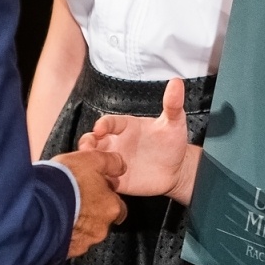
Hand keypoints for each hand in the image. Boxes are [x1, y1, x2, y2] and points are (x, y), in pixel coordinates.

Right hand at [53, 149, 127, 256]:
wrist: (38, 204)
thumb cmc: (67, 181)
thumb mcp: (92, 160)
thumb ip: (111, 163)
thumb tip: (121, 167)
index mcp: (111, 208)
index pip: (119, 208)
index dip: (107, 198)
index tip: (96, 191)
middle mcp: (101, 228)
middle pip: (101, 221)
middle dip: (91, 213)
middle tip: (75, 199)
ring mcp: (83, 242)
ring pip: (83, 233)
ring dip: (76, 224)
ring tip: (60, 211)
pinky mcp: (65, 251)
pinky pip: (67, 242)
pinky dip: (62, 235)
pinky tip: (52, 223)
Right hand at [81, 79, 199, 200]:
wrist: (177, 170)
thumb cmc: (172, 143)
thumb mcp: (174, 123)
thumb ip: (172, 104)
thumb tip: (177, 82)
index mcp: (125, 126)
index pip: (109, 122)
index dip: (103, 124)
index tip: (100, 128)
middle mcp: (115, 142)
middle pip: (93, 140)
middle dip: (87, 142)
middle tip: (87, 147)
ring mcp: (113, 161)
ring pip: (93, 159)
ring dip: (88, 161)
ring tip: (90, 166)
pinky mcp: (115, 179)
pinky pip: (101, 179)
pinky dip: (98, 180)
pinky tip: (101, 182)